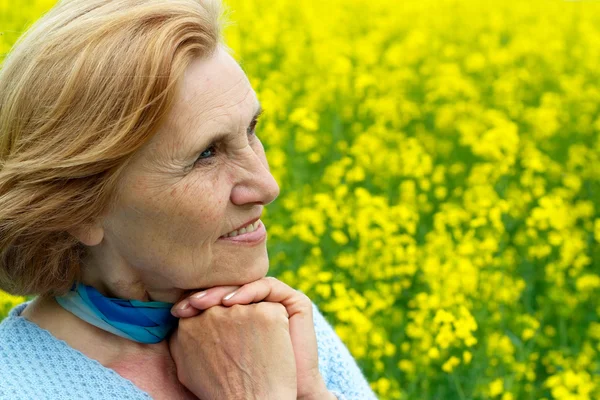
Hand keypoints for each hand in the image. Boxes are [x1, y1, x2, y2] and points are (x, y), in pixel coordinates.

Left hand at [171, 277, 328, 399]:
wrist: (271, 397)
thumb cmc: (242, 380)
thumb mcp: (211, 354)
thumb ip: (197, 333)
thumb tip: (172, 314)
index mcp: (240, 311)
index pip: (217, 294)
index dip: (196, 300)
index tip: (177, 311)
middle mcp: (258, 303)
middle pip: (229, 286)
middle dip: (206, 294)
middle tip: (189, 304)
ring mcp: (276, 301)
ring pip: (246, 284)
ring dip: (222, 291)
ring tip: (204, 302)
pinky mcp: (293, 301)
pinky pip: (268, 286)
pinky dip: (247, 291)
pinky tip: (231, 303)